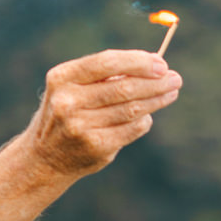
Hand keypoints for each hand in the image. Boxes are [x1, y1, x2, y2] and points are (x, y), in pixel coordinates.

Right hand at [0, 51, 181, 220]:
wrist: (45, 158)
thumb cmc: (68, 113)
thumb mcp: (74, 88)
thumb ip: (107, 76)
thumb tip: (155, 64)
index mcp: (62, 78)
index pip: (106, 63)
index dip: (137, 62)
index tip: (161, 63)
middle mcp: (68, 102)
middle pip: (123, 87)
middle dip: (155, 82)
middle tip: (175, 78)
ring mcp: (81, 126)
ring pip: (132, 109)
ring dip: (157, 100)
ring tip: (171, 93)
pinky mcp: (95, 146)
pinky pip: (132, 129)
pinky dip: (144, 121)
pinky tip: (148, 115)